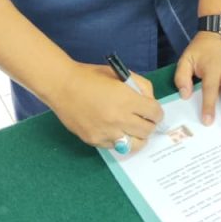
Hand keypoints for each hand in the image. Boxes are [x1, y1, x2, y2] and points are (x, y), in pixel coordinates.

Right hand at [49, 63, 163, 153]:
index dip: (157, 112)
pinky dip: (120, 140)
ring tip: (134, 130)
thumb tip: (150, 102)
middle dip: (150, 124)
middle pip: (147, 130)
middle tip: (145, 120)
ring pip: (136, 144)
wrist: (62, 86)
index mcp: (126, 99)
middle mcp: (118, 119)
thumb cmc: (91, 77)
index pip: (154, 113)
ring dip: (138, 137)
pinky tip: (115, 130)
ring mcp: (106, 133)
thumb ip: (141, 86)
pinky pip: (116, 147)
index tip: (154, 111)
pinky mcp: (95, 141)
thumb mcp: (120, 74)